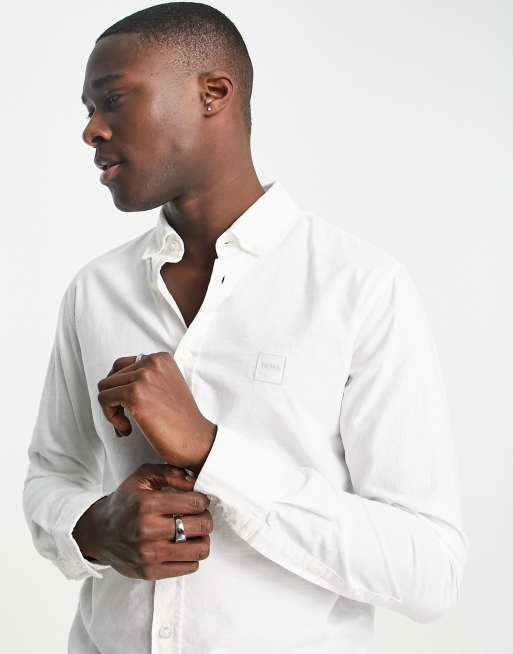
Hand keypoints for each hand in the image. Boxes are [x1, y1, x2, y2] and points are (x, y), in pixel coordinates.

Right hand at [72, 463, 212, 579]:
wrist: (99, 533)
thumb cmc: (125, 502)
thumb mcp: (143, 477)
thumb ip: (171, 473)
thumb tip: (196, 481)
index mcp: (148, 504)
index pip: (195, 503)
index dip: (203, 500)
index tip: (200, 501)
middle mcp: (148, 531)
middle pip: (201, 526)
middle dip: (206, 519)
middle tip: (200, 516)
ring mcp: (149, 554)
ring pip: (199, 550)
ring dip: (202, 539)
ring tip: (194, 533)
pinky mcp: (150, 572)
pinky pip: (189, 567)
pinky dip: (192, 556)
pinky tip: (183, 546)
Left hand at [97, 352, 216, 470]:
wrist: (194, 439)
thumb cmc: (180, 419)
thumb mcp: (166, 385)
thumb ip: (146, 377)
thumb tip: (113, 383)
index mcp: (161, 358)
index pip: (121, 366)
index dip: (120, 388)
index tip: (128, 406)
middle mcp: (152, 362)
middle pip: (111, 377)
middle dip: (115, 400)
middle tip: (127, 419)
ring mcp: (143, 377)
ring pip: (104, 388)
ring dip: (111, 410)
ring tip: (127, 424)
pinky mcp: (134, 394)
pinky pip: (103, 400)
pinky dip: (111, 418)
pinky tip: (127, 429)